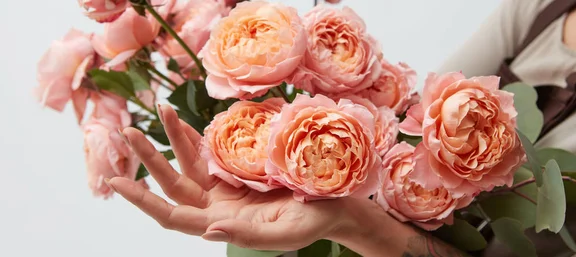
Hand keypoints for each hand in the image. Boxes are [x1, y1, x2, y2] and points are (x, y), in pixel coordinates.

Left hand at [107, 104, 353, 250]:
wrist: (334, 205)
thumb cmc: (313, 222)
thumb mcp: (283, 234)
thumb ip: (244, 234)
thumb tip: (208, 229)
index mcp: (222, 223)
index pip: (174, 215)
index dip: (145, 201)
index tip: (118, 181)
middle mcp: (217, 205)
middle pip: (174, 183)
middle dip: (150, 159)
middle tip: (130, 131)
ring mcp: (226, 187)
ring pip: (190, 163)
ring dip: (173, 139)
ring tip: (161, 110)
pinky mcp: (238, 170)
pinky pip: (211, 152)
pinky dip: (196, 137)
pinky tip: (184, 122)